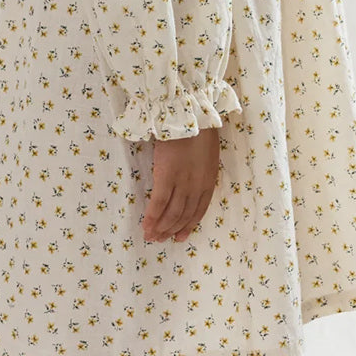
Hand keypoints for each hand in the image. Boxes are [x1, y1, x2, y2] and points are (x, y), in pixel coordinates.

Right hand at [141, 127, 220, 241]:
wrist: (191, 115)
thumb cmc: (199, 128)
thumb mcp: (207, 153)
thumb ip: (200, 169)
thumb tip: (189, 177)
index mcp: (208, 181)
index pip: (199, 211)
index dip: (189, 225)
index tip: (181, 236)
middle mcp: (197, 187)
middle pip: (184, 215)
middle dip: (173, 230)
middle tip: (162, 240)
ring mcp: (182, 183)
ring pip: (172, 214)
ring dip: (161, 228)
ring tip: (152, 237)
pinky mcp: (167, 177)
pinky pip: (158, 204)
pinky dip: (152, 217)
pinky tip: (146, 226)